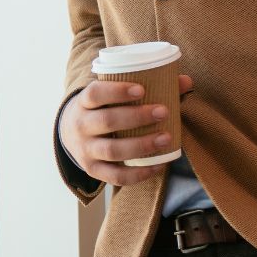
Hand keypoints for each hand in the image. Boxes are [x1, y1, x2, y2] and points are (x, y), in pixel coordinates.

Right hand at [57, 74, 194, 186]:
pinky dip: (139, 173)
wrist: (70, 134)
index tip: (141, 90)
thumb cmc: (101, 109)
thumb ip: (147, 87)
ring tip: (166, 138)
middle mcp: (80, 126)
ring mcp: (85, 150)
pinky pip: (116, 176)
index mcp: (83, 102)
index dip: (116, 91)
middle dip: (137, 117)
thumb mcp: (110, 96)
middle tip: (163, 112)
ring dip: (141, 145)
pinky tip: (158, 165)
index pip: (95, 94)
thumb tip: (186, 81)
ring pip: (112, 150)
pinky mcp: (93, 170)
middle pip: (107, 121)